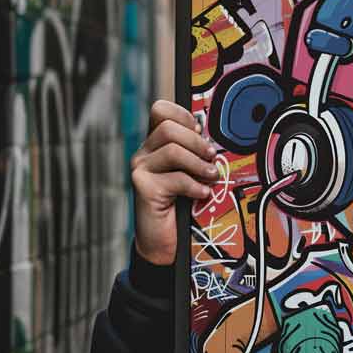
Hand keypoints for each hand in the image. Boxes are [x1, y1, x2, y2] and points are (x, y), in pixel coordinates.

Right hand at [131, 100, 217, 265]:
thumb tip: (209, 136)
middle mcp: (144, 154)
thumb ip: (194, 153)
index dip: (183, 116)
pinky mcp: (144, 188)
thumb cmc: (181, 207)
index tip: (200, 132)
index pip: (160, 110)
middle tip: (211, 158)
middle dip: (197, 142)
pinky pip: (176, 178)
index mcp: (155, 145)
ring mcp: (141, 170)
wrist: (164, 242)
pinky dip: (195, 186)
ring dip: (199, 164)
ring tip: (211, 177)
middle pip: (168, 128)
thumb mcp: (190, 174)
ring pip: (173, 150)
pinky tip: (202, 194)